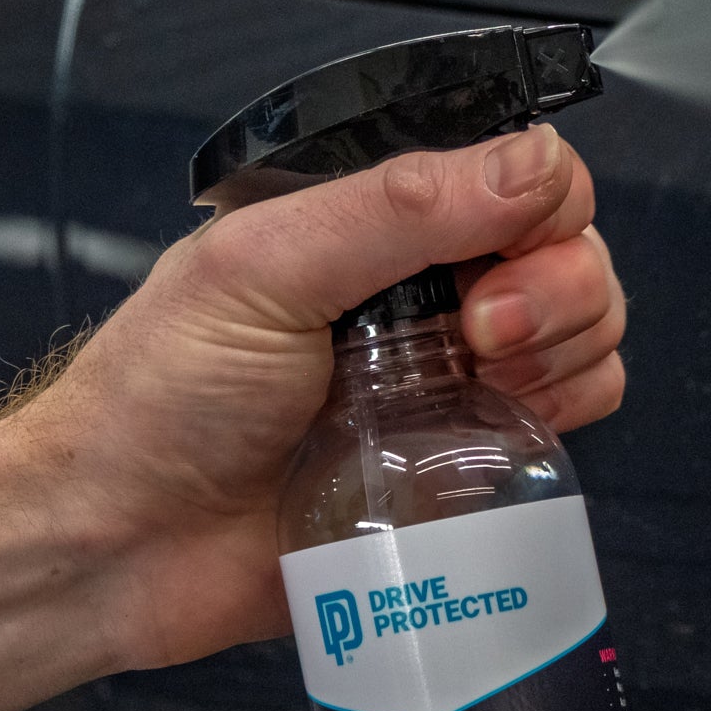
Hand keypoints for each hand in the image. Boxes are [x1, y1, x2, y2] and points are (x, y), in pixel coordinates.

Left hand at [7, 125, 626, 673]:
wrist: (123, 545)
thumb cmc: (158, 400)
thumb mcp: (265, 268)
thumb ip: (401, 207)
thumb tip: (530, 165)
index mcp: (373, 224)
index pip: (521, 177)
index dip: (540, 217)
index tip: (485, 276)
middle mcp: (425, 292)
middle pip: (574, 255)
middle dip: (557, 295)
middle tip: (478, 339)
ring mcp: (453, 377)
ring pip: (588, 338)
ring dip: (563, 360)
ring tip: (475, 393)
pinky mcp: (465, 462)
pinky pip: (567, 428)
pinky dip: (556, 427)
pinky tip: (484, 442)